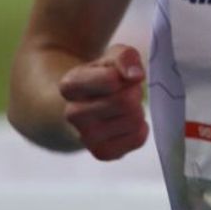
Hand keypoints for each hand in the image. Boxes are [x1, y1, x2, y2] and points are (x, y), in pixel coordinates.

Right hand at [58, 44, 148, 160]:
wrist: (87, 105)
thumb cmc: (103, 77)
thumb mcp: (113, 56)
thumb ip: (125, 57)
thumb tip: (135, 76)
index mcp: (70, 85)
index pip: (111, 81)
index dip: (124, 76)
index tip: (119, 77)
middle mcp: (72, 114)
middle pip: (125, 102)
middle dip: (134, 93)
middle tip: (127, 91)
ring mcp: (85, 137)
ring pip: (134, 120)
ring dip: (137, 110)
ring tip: (125, 107)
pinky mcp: (102, 153)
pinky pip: (138, 138)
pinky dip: (141, 128)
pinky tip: (126, 122)